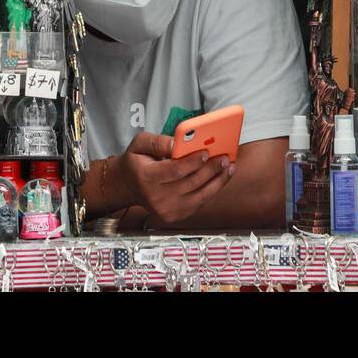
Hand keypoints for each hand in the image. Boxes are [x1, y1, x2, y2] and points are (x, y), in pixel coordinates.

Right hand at [113, 131, 233, 224]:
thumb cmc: (136, 161)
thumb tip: (176, 144)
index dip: (193, 162)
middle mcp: (157, 197)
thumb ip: (157, 141)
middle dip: (211, 170)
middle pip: (191, 183)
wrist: (128, 185)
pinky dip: (212, 191)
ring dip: (217, 181)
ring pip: (199, 196)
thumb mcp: (140, 143)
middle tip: (225, 158)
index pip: (175, 170)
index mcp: (147, 177)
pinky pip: (199, 203)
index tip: (206, 152)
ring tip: (229, 168)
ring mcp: (167, 210)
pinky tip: (221, 178)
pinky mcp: (175, 216)